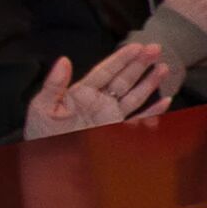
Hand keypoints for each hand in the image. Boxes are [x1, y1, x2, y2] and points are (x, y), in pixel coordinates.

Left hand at [26, 43, 170, 138]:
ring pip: (134, 96)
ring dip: (149, 82)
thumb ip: (54, 84)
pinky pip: (137, 120)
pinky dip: (152, 112)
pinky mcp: (115, 131)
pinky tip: (165, 101)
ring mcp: (109, 116)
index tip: (137, 46)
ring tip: (164, 67)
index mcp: (81, 93)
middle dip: (140, 63)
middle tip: (156, 48)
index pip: (105, 71)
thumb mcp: (42, 106)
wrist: (47, 161)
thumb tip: (63, 60)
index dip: (122, 58)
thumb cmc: (41, 133)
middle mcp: (98, 102)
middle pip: (123, 79)